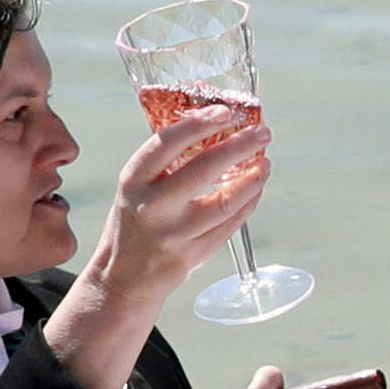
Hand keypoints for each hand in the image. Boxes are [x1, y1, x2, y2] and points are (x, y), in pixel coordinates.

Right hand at [36, 100, 270, 388]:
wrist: (124, 278)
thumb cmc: (136, 219)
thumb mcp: (137, 186)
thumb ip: (167, 161)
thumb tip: (216, 126)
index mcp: (133, 181)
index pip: (167, 143)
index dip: (199, 124)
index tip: (225, 111)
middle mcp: (152, 206)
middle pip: (203, 170)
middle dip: (240, 147)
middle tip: (262, 133)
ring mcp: (175, 233)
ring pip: (226, 201)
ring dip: (253, 179)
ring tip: (266, 162)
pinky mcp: (195, 254)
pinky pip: (231, 224)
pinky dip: (249, 202)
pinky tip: (256, 188)